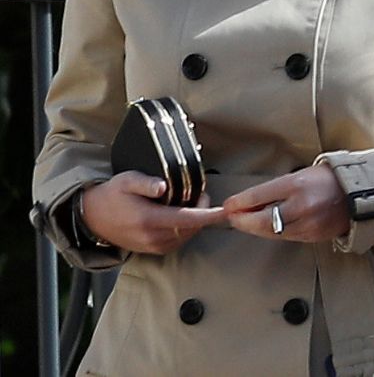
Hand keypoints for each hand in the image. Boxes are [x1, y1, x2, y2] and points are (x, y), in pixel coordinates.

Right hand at [77, 171, 225, 254]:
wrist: (91, 217)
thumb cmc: (111, 195)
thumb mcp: (126, 181)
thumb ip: (146, 183)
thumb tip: (162, 186)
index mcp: (148, 219)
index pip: (187, 219)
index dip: (209, 215)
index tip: (225, 211)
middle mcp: (152, 237)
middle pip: (191, 228)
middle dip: (204, 212)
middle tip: (200, 194)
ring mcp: (152, 246)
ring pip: (187, 235)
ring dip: (195, 221)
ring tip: (190, 202)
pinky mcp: (152, 250)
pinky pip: (178, 241)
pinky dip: (186, 229)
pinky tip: (181, 215)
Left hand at [221, 165, 350, 242]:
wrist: (362, 194)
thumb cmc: (330, 179)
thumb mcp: (302, 174)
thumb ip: (277, 188)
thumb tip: (250, 201)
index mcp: (298, 184)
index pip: (259, 196)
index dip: (239, 203)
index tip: (229, 206)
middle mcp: (302, 206)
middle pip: (261, 220)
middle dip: (242, 220)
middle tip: (232, 218)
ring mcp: (308, 224)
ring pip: (271, 232)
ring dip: (255, 228)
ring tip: (245, 222)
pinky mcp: (313, 236)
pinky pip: (286, 236)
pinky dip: (273, 232)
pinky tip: (267, 226)